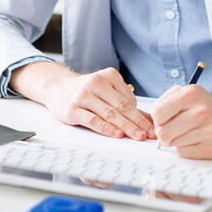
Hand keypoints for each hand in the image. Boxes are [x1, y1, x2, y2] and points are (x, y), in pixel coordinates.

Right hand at [11, 63, 152, 139]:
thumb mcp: (107, 91)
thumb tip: (150, 120)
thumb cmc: (87, 92)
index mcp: (109, 75)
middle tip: (151, 134)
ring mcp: (83, 95)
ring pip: (109, 113)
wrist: (57, 88)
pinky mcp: (73, 108)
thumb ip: (127, 104)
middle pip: (122, 106)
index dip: (141, 115)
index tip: (153, 128)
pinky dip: (107, 128)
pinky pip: (93, 120)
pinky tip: (117, 134)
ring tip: (138, 136)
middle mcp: (96, 82)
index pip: (129, 99)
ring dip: (126, 126)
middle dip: (138, 122)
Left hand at [151, 86, 211, 158]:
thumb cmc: (203, 106)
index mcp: (191, 94)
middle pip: (163, 132)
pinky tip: (195, 140)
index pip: (157, 113)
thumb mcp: (185, 93)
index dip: (157, 119)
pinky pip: (184, 153)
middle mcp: (201, 111)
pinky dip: (186, 148)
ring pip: (173, 143)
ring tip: (188, 133)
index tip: (165, 120)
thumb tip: (152, 125)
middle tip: (174, 129)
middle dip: (164, 133)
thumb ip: (164, 104)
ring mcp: (208, 130)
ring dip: (176, 141)